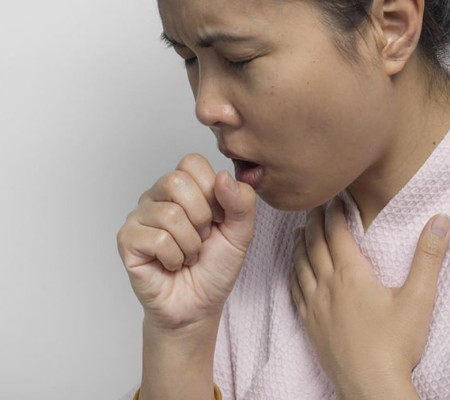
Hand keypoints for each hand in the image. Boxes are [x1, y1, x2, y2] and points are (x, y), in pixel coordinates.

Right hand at [117, 153, 255, 331]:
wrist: (198, 305)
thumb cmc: (215, 267)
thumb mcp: (240, 233)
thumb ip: (242, 202)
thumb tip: (223, 176)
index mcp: (182, 188)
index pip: (192, 163)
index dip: (212, 192)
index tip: (217, 219)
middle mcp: (157, 196)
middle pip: (177, 181)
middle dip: (201, 217)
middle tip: (201, 238)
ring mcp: (139, 217)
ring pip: (170, 214)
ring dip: (190, 245)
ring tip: (188, 255)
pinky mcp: (127, 239)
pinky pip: (157, 239)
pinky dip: (174, 258)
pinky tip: (172, 264)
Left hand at [291, 197, 449, 398]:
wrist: (371, 386)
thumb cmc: (396, 344)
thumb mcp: (418, 299)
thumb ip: (428, 258)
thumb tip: (441, 221)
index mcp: (352, 275)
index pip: (336, 234)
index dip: (333, 214)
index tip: (333, 199)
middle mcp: (327, 285)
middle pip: (315, 244)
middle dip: (314, 222)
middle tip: (313, 207)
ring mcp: (314, 304)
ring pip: (300, 265)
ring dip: (299, 244)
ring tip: (299, 231)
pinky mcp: (308, 322)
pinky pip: (294, 290)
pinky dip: (292, 273)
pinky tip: (292, 270)